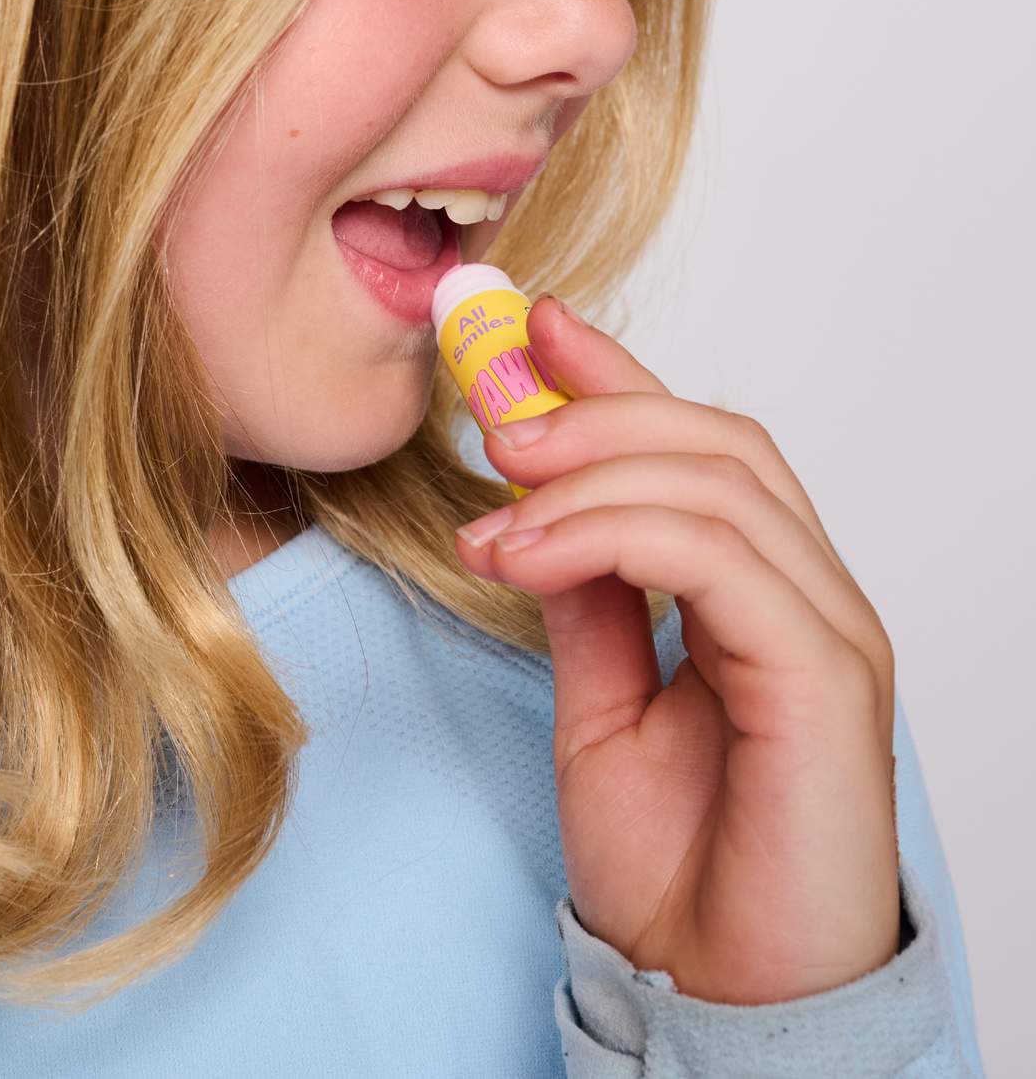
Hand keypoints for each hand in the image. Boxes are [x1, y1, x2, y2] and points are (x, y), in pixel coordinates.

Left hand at [455, 297, 899, 1004]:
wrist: (715, 990)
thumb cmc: (675, 858)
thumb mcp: (600, 700)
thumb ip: (587, 597)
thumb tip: (535, 507)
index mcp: (755, 591)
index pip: (695, 445)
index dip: (615, 374)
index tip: (527, 325)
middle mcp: (804, 594)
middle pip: (714, 441)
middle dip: (595, 407)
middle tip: (494, 411)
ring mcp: (825, 631)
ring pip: (720, 484)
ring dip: (588, 474)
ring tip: (491, 508)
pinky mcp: (824, 682)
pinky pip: (723, 562)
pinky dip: (615, 533)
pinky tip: (527, 552)